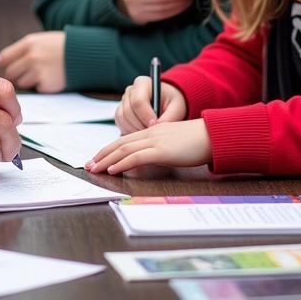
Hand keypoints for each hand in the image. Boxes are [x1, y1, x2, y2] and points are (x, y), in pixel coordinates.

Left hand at [0, 31, 65, 92]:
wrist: (82, 54)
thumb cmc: (58, 46)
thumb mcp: (38, 40)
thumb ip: (17, 49)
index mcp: (29, 43)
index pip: (5, 58)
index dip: (6, 64)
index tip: (12, 65)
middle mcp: (32, 57)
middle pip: (10, 72)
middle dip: (16, 74)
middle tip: (28, 71)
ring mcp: (39, 72)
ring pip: (22, 83)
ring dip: (28, 81)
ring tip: (41, 73)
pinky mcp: (47, 85)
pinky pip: (36, 89)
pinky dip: (40, 86)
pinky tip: (49, 78)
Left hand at [85, 118, 212, 175]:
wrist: (211, 135)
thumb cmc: (196, 141)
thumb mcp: (173, 143)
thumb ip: (159, 148)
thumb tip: (147, 160)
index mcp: (152, 130)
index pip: (125, 139)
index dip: (109, 148)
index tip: (97, 158)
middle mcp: (150, 133)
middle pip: (119, 143)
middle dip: (102, 154)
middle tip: (89, 165)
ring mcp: (155, 140)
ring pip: (124, 149)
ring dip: (106, 159)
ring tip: (94, 169)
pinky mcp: (161, 150)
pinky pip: (136, 156)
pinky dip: (122, 163)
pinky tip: (113, 169)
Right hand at [115, 75, 186, 132]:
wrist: (166, 102)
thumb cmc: (171, 102)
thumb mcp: (177, 107)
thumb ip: (169, 117)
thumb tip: (157, 126)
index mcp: (143, 83)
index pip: (138, 101)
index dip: (145, 115)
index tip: (155, 124)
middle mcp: (130, 90)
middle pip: (128, 111)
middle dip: (140, 125)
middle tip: (153, 133)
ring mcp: (123, 100)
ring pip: (122, 118)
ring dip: (134, 129)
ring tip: (148, 133)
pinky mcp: (120, 111)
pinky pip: (120, 123)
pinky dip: (129, 131)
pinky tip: (141, 132)